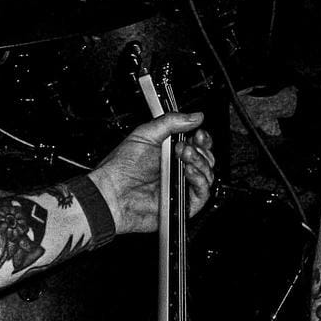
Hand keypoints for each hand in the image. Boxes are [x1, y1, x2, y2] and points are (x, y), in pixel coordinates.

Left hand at [88, 112, 215, 235]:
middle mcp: (178, 170)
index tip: (198, 133)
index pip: (198, 145)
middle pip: (207, 158)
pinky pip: (203, 192)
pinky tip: (188, 171)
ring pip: (208, 174)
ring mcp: (181, 186)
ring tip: (183, 156)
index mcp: (171, 153)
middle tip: (184, 147)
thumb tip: (195, 116)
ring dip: (200, 162)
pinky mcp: (183, 204)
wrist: (112, 193)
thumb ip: (171, 122)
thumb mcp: (145, 135)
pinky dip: (200, 180)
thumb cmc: (121, 169)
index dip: (202, 138)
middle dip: (200, 149)